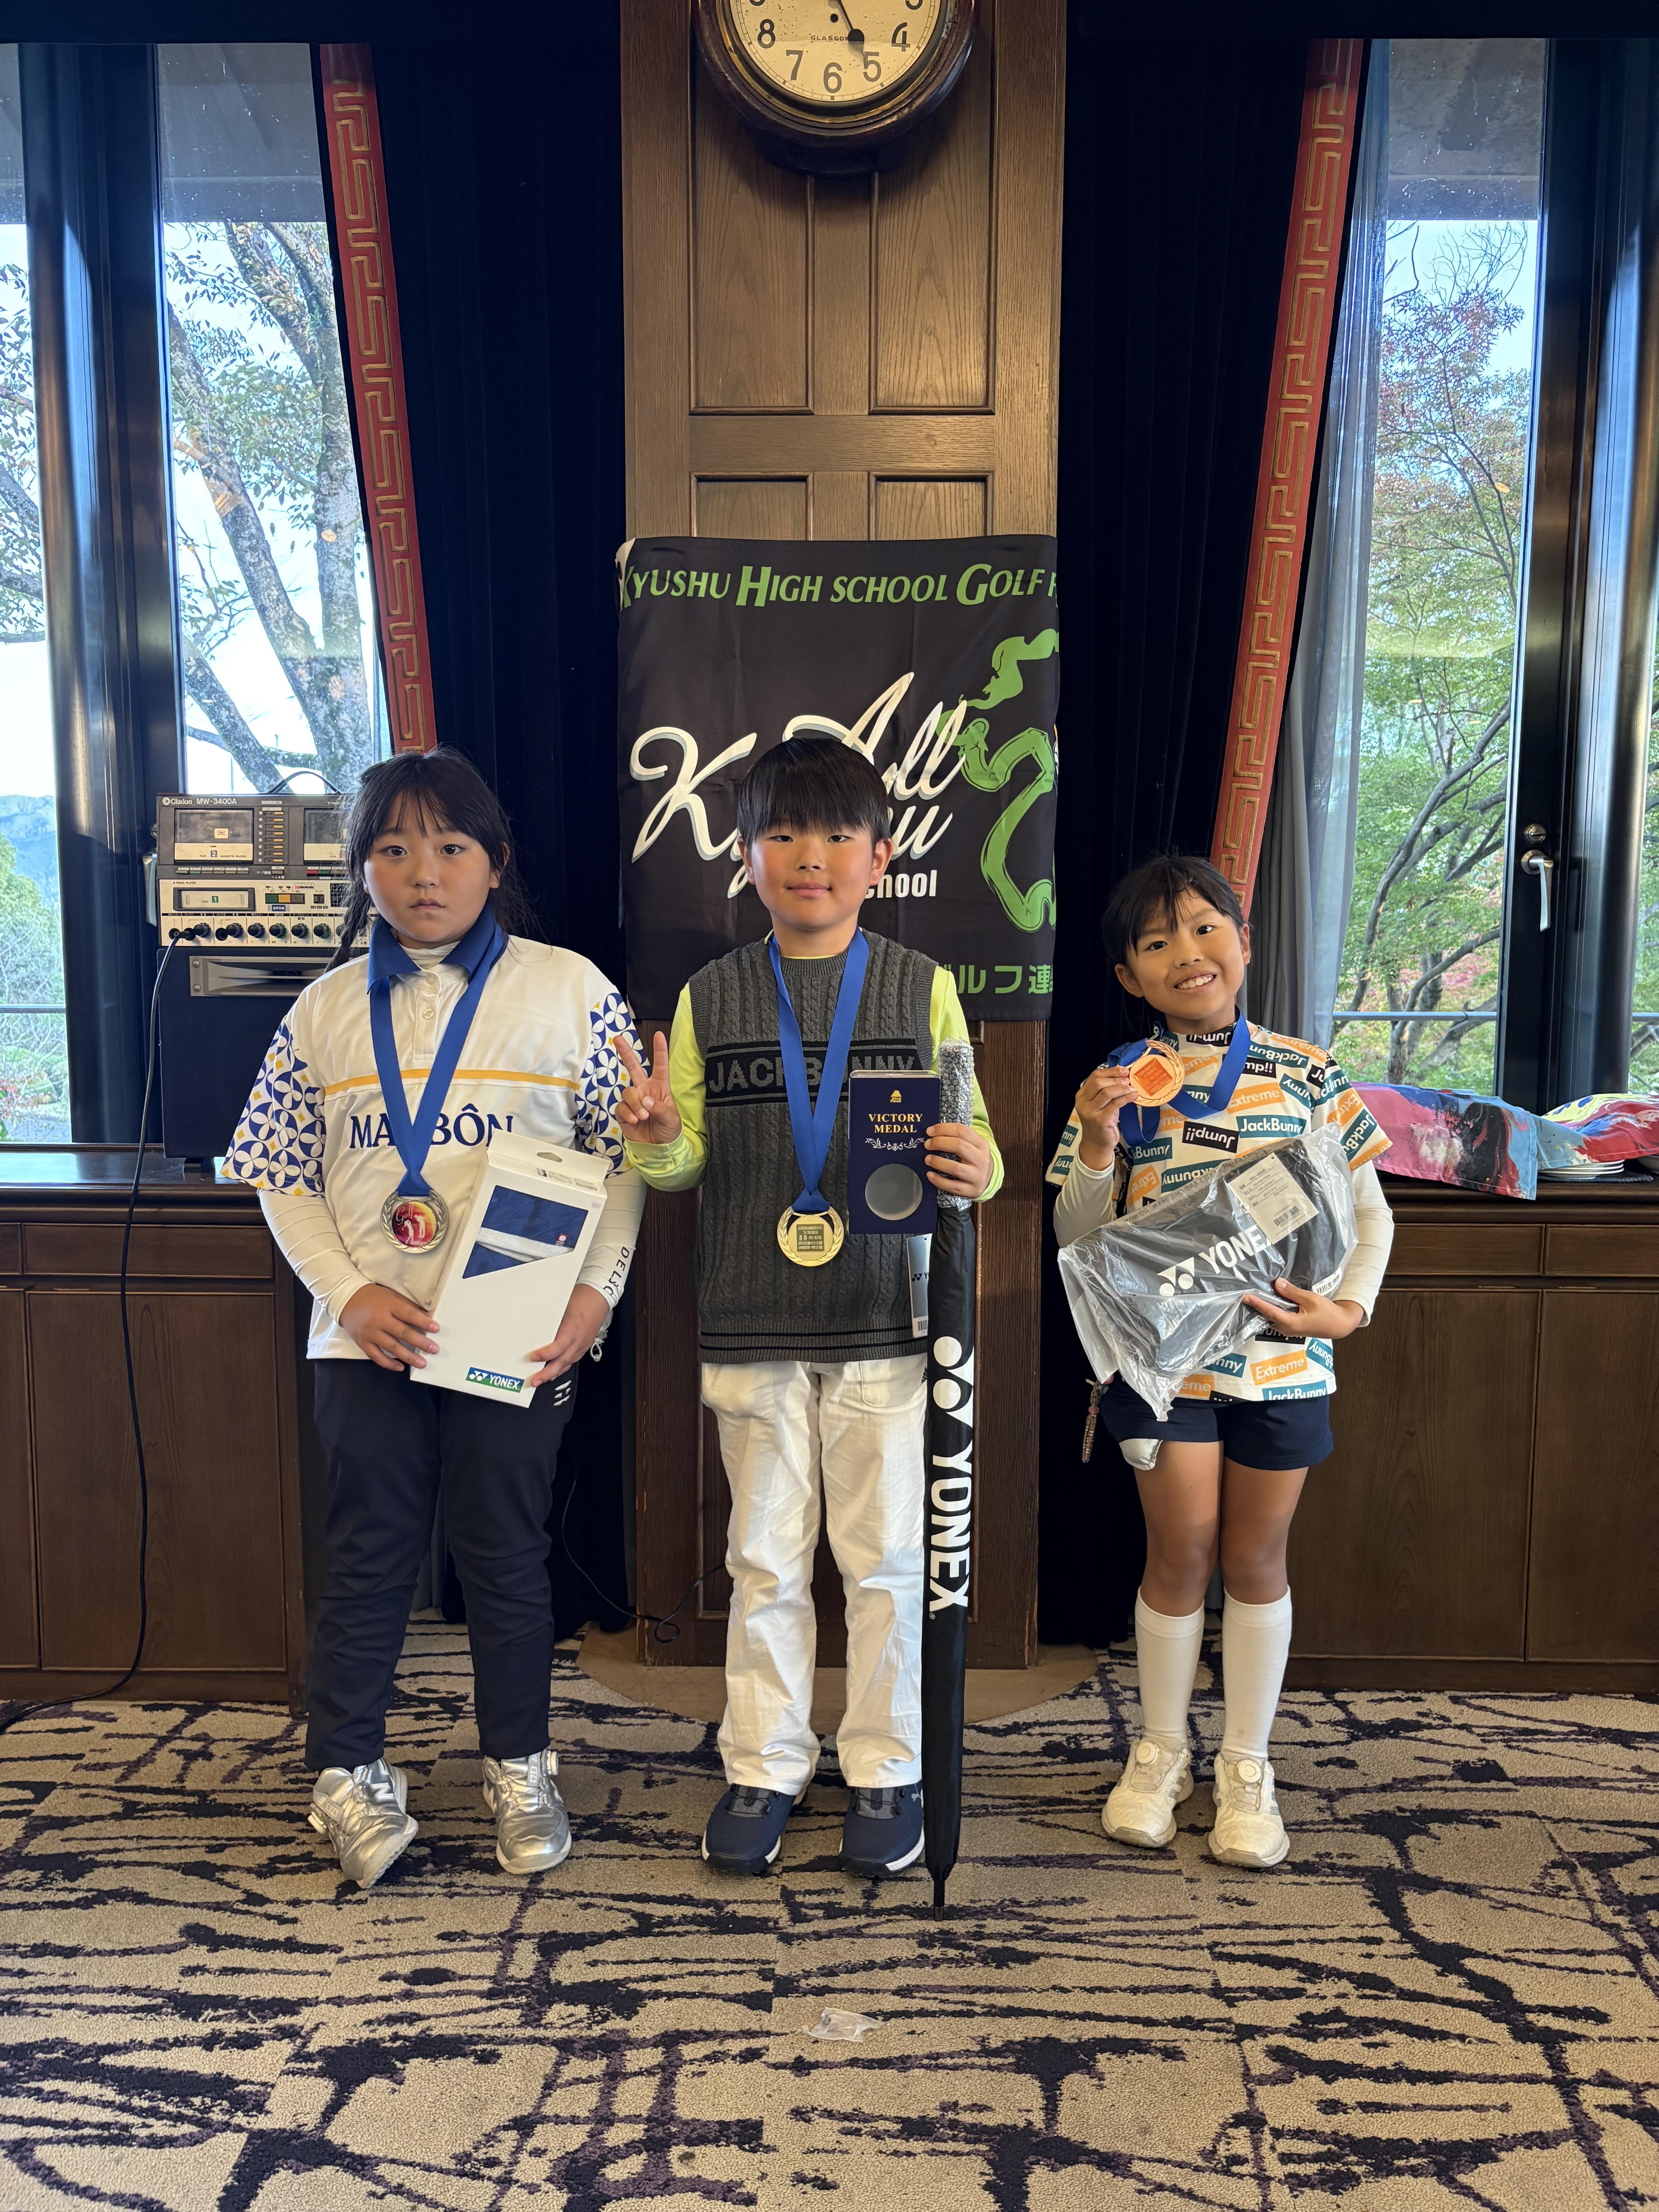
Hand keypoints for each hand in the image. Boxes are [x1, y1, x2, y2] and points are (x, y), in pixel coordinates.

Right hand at [341, 1284, 438, 1371]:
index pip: (409, 1314)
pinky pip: (376, 1356)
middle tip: (434, 1349)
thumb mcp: (391, 1296)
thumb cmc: (373, 1297)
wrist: (346, 1299)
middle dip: (420, 1342)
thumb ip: (406, 1306)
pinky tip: (400, 1368)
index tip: (436, 1329)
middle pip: (402, 1332)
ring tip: (422, 1363)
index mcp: (389, 1305)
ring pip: (391, 1347)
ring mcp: (370, 1332)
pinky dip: (388, 1363)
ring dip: (408, 1356)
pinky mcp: (362, 1342)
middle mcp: (379, 1319)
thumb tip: (426, 1317)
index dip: (423, 1322)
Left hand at [526, 1284, 609, 1386]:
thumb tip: (535, 1330)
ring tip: (541, 1380)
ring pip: (567, 1364)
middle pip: (562, 1361)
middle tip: (535, 1381)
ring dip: (554, 1374)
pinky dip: (562, 1367)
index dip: (545, 1355)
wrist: (598, 1297)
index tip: (533, 1357)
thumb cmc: (580, 1298)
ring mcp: (582, 1344)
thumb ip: (550, 1321)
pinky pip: (572, 1360)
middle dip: (547, 1374)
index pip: (558, 1347)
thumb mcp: (561, 1307)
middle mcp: (578, 1340)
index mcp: (572, 1329)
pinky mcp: (584, 1345)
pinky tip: (555, 1371)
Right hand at [613, 1030, 681, 1144]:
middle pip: (633, 1067)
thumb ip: (660, 1108)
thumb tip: (645, 1101)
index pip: (660, 1066)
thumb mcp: (671, 1119)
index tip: (659, 1035)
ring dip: (635, 1104)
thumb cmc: (669, 1131)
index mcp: (660, 1087)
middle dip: (625, 1052)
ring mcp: (633, 1100)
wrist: (658, 1149)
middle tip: (617, 1038)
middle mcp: (645, 1090)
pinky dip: (628, 1114)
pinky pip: (621, 1107)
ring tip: (643, 1117)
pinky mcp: (624, 1112)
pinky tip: (635, 1121)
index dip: (660, 1051)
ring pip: (627, 1092)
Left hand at [925, 1122, 993, 1199]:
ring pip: (955, 1168)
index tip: (929, 1131)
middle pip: (959, 1146)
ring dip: (937, 1162)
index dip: (943, 1129)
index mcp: (982, 1144)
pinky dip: (938, 1180)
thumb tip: (932, 1131)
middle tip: (927, 1144)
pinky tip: (929, 1174)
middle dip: (939, 1143)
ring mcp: (977, 1176)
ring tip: (927, 1159)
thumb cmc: (973, 1159)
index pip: (962, 1131)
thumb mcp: (972, 1145)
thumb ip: (958, 1137)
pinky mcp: (972, 1190)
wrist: (988, 1180)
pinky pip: (952, 1186)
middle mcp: (982, 1159)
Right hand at [1073, 1065, 1137, 1169]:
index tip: (1124, 1070)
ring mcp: (1090, 1112)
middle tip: (1129, 1080)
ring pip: (1106, 1092)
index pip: (1094, 1076)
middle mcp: (1083, 1102)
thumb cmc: (1101, 1122)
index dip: (1110, 1071)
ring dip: (1122, 1088)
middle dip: (1116, 1079)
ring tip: (1132, 1089)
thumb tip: (1124, 1076)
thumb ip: (1106, 1091)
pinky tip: (1134, 1096)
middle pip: (1099, 1082)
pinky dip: (1126, 1098)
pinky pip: (1115, 1104)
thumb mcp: (1101, 1104)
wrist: (1097, 1144)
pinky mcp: (1100, 1120)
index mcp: (1081, 1096)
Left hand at [1242, 1278, 1364, 1339]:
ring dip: (1263, 1308)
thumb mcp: (1310, 1299)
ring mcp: (1289, 1330)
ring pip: (1271, 1318)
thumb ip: (1292, 1292)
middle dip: (1256, 1306)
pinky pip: (1278, 1318)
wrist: (1339, 1325)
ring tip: (1254, 1297)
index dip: (1257, 1303)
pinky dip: (1272, 1310)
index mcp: (1291, 1323)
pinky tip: (1269, 1301)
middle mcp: (1287, 1329)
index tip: (1246, 1296)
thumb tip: (1277, 1283)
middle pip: (1267, 1316)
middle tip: (1245, 1295)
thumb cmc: (1327, 1312)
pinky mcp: (1292, 1328)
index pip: (1270, 1311)